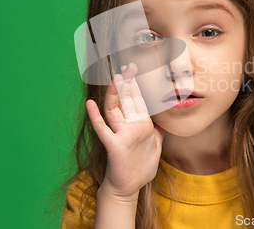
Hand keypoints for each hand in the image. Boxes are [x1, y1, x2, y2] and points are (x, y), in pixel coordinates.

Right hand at [86, 62, 164, 199]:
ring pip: (115, 110)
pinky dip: (96, 117)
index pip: (137, 100)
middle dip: (128, 83)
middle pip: (126, 100)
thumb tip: (163, 120)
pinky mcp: (113, 145)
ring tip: (115, 77)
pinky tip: (90, 104)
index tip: (136, 70)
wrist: (129, 188)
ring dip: (114, 94)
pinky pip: (103, 129)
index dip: (136, 86)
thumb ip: (158, 131)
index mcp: (139, 124)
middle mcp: (128, 126)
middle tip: (130, 65)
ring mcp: (119, 134)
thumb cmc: (140, 167)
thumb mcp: (155, 146)